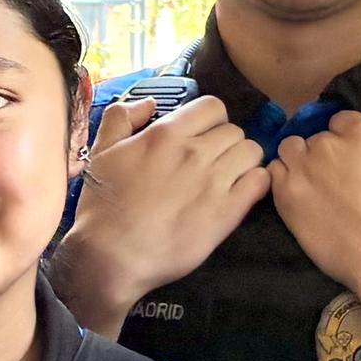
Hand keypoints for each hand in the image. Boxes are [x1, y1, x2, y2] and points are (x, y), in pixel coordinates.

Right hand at [59, 98, 266, 316]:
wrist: (111, 255)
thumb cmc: (103, 205)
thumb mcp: (101, 151)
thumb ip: (121, 117)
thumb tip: (149, 104)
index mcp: (166, 133)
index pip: (213, 107)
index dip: (211, 120)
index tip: (203, 137)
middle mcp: (194, 152)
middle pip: (235, 130)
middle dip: (226, 143)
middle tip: (213, 162)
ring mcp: (214, 182)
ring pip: (252, 152)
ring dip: (243, 161)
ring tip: (229, 177)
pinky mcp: (227, 212)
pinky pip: (260, 182)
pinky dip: (256, 183)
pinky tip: (242, 193)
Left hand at [265, 112, 360, 296]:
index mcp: (360, 131)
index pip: (343, 121)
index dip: (349, 139)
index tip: (356, 160)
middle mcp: (327, 143)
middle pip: (317, 137)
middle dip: (327, 153)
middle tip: (340, 179)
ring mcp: (303, 168)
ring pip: (291, 149)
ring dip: (300, 160)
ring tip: (314, 184)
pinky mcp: (286, 195)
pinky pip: (274, 173)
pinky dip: (283, 179)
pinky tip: (298, 195)